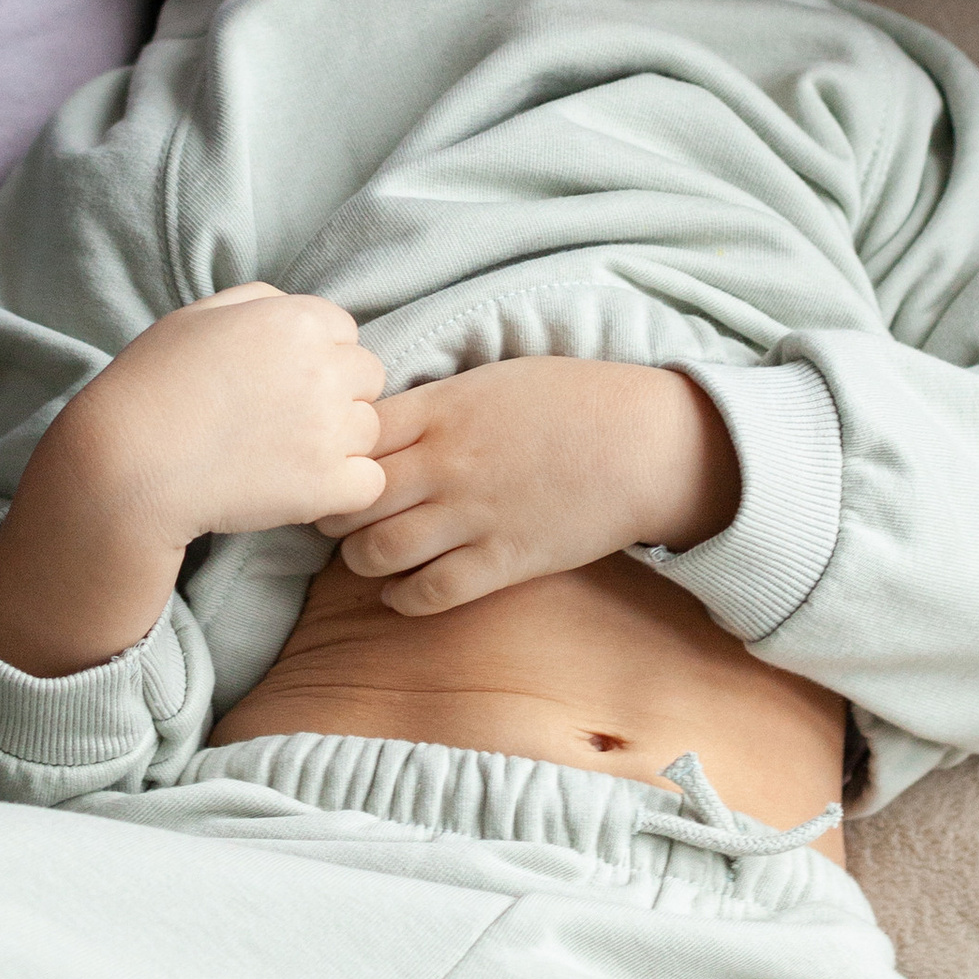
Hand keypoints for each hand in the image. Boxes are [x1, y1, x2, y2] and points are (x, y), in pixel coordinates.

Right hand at [0, 287, 384, 676]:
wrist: (127, 463)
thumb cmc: (151, 386)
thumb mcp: (197, 317)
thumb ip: (257, 302)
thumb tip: (292, 308)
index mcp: (297, 320)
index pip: (345, 331)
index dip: (316, 357)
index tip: (279, 382)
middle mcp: (325, 368)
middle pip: (367, 378)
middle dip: (336, 396)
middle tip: (283, 421)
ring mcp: (331, 428)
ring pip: (370, 430)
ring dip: (339, 444)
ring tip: (282, 456)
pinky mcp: (329, 484)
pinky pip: (369, 483)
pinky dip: (343, 490)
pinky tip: (301, 489)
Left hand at [319, 357, 738, 615]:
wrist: (644, 444)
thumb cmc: (573, 402)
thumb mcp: (492, 380)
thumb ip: (433, 404)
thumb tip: (379, 425)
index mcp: (442, 409)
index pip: (352, 438)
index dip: (334, 458)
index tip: (337, 467)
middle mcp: (447, 463)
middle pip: (352, 500)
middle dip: (334, 514)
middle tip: (338, 519)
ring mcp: (473, 515)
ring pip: (376, 552)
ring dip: (361, 559)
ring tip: (369, 554)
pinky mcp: (503, 561)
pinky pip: (428, 593)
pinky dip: (401, 598)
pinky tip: (401, 591)